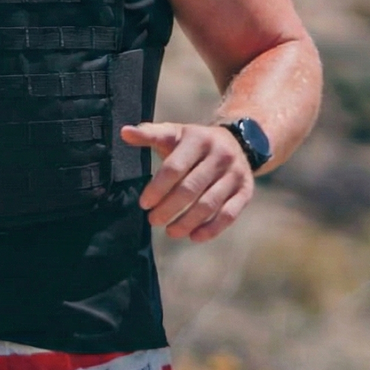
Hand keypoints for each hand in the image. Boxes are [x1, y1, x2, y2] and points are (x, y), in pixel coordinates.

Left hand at [120, 122, 253, 241]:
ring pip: (209, 204)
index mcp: (198, 139)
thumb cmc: (194, 142)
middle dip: (169, 208)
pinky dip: (211, 229)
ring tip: (170, 231)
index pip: (174, 167)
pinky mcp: (245, 191)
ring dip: (187, 222)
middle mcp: (220, 155)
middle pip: (190, 188)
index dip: (157, 188)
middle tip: (153, 220)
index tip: (144, 204)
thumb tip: (124, 132)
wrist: (236, 142)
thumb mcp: (174, 133)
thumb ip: (149, 134)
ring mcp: (235, 174)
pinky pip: (229, 215)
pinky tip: (194, 237)